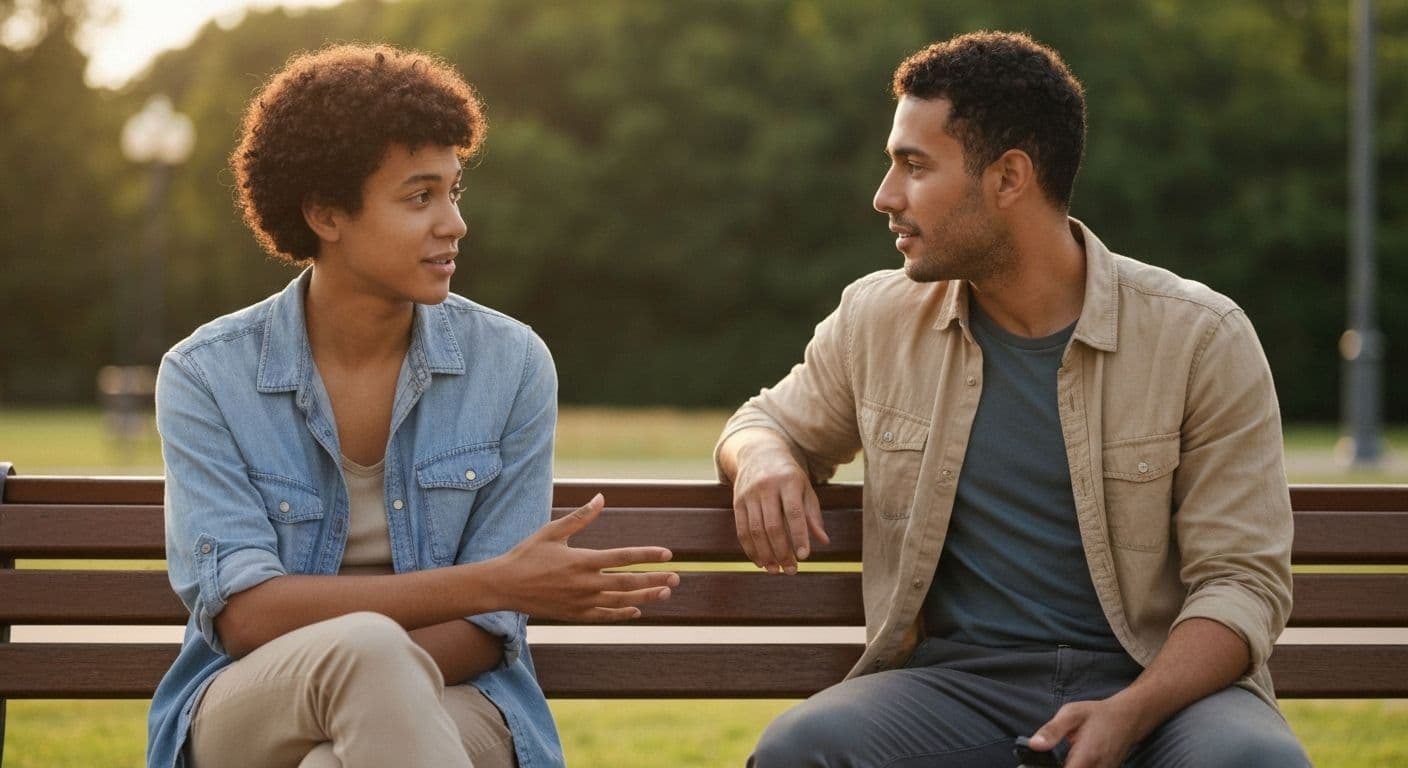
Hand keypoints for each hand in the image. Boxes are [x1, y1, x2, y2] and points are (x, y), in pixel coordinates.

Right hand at [494, 494, 677, 620]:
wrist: (504, 586)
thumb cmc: (527, 555)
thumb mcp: (552, 531)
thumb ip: (580, 517)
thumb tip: (601, 498)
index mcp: (581, 560)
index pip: (623, 557)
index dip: (647, 556)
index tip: (667, 554)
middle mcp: (584, 584)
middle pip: (628, 582)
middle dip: (655, 579)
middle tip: (676, 578)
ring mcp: (580, 602)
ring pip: (620, 601)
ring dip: (645, 597)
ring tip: (665, 592)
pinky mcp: (574, 614)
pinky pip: (604, 616)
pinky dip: (622, 614)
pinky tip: (637, 610)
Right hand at [729, 435, 828, 574]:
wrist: (758, 453)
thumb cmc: (788, 475)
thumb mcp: (805, 488)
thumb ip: (813, 514)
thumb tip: (824, 541)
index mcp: (788, 482)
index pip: (794, 513)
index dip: (799, 536)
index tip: (804, 557)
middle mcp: (766, 487)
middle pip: (772, 525)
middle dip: (782, 551)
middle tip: (791, 571)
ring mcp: (749, 494)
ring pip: (755, 530)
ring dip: (766, 554)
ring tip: (776, 570)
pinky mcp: (737, 502)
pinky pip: (741, 530)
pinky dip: (750, 549)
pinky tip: (760, 562)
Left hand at [1027, 696, 1141, 767]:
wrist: (1128, 717)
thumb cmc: (1098, 714)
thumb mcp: (1071, 714)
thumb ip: (1052, 730)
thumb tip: (1033, 745)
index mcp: (1086, 756)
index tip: (1036, 766)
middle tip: (1046, 760)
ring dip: (1066, 767)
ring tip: (1061, 757)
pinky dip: (1076, 767)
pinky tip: (1071, 760)